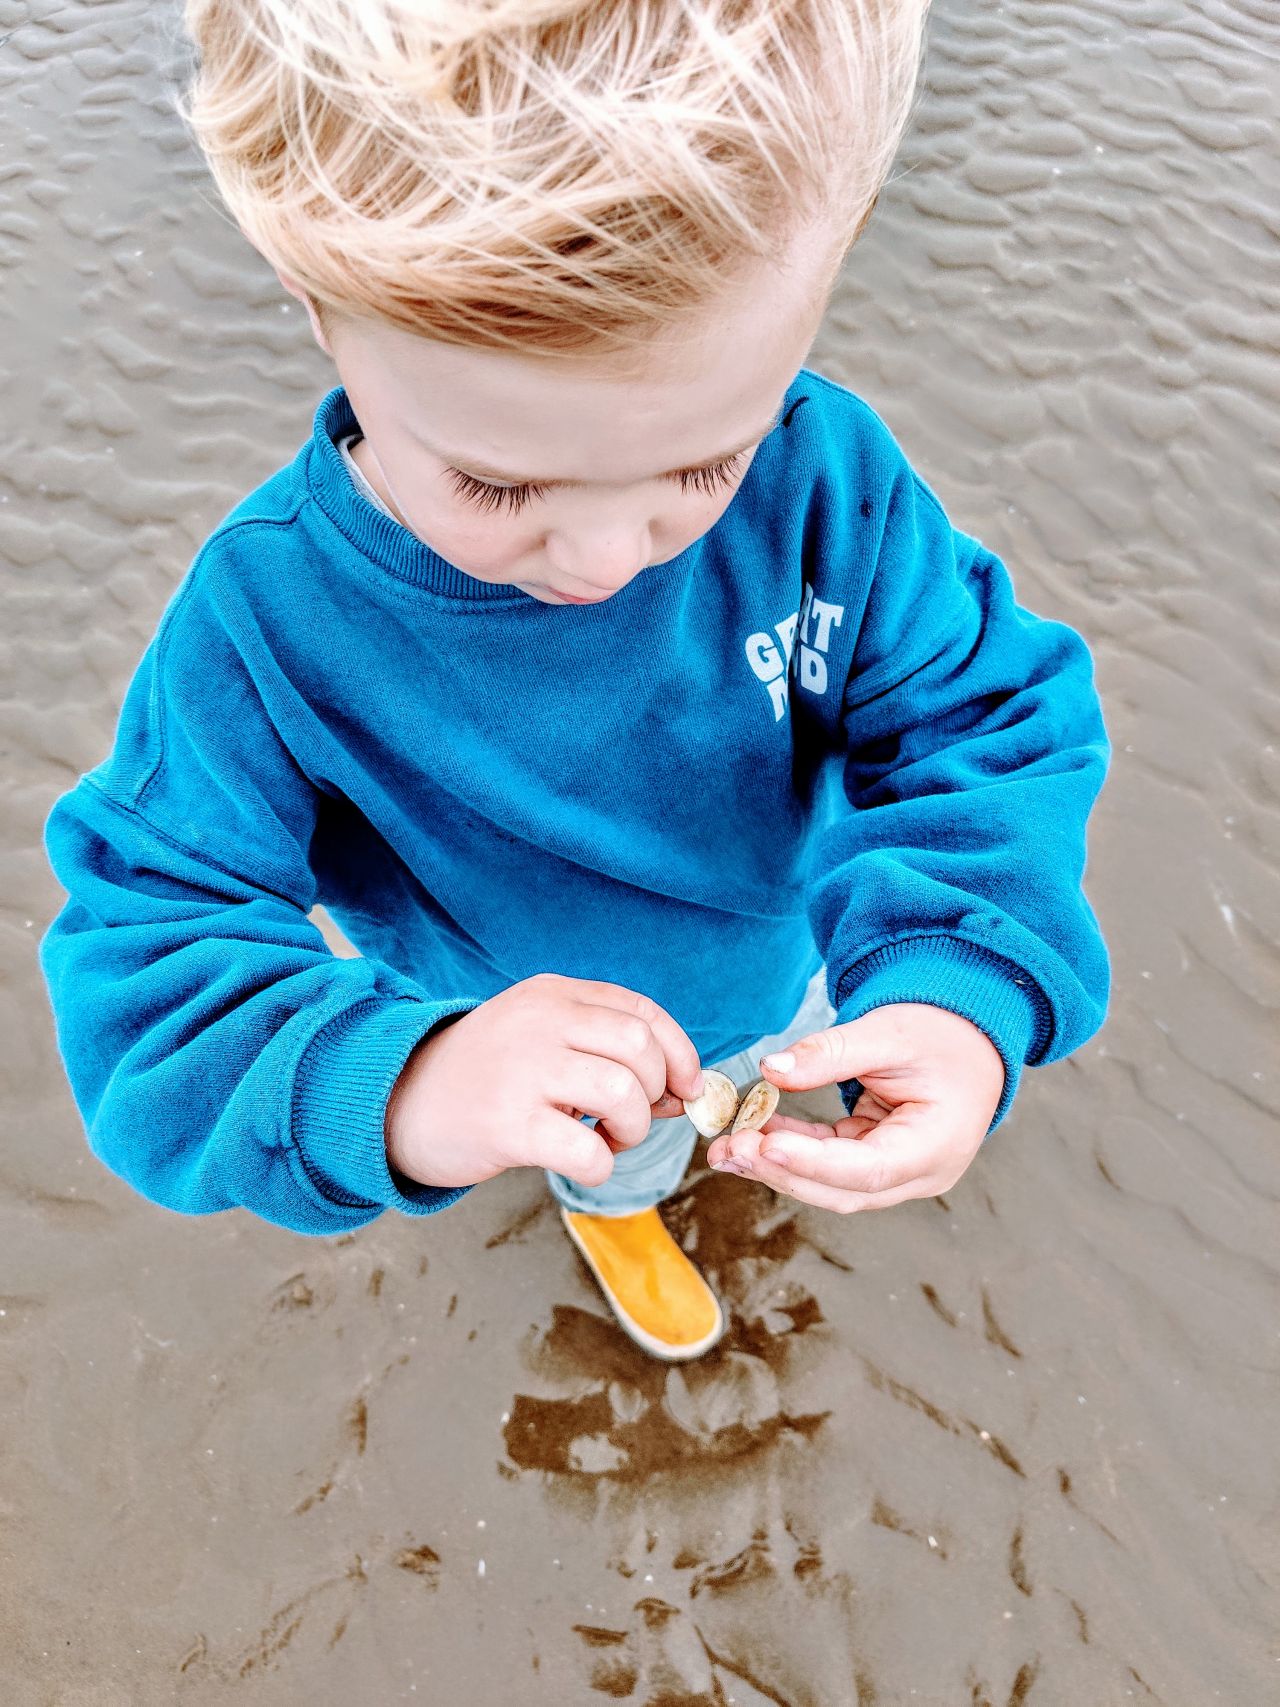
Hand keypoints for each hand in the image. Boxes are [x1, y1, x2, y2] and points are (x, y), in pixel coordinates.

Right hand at [385, 973, 702, 1189]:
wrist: (396, 1102)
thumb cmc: (483, 1077)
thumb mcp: (540, 1040)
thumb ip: (605, 1054)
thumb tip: (684, 1093)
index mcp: (552, 995)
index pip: (643, 1013)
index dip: (681, 1054)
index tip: (685, 1089)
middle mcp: (539, 1023)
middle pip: (640, 1049)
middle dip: (654, 1094)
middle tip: (629, 1120)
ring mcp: (522, 1072)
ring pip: (622, 1094)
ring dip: (632, 1131)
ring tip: (606, 1141)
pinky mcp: (507, 1126)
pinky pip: (587, 1151)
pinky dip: (601, 1167)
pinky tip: (582, 1164)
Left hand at [705, 1003, 1003, 1212]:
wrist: (970, 1041)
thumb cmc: (941, 1034)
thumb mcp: (888, 1032)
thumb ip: (831, 1053)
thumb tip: (771, 1070)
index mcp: (938, 1144)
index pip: (869, 1167)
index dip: (813, 1162)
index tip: (765, 1144)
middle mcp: (922, 1173)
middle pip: (844, 1189)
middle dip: (782, 1171)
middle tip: (729, 1148)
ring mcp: (901, 1174)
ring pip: (832, 1185)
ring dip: (779, 1167)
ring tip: (727, 1147)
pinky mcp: (879, 1163)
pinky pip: (830, 1165)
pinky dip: (793, 1150)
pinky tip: (755, 1134)